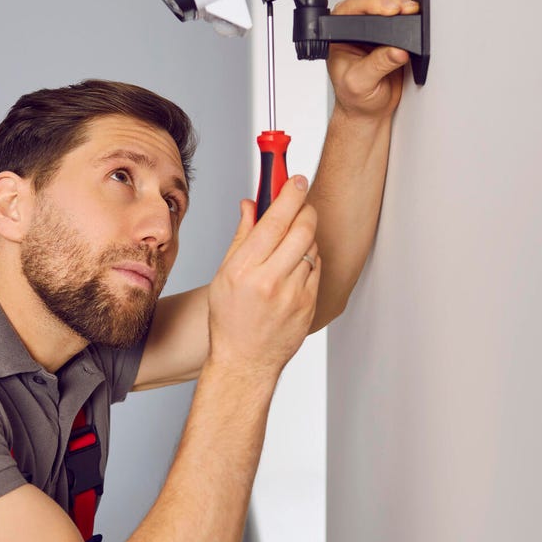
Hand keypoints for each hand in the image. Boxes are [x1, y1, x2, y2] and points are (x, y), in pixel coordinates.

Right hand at [206, 176, 319, 380]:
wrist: (246, 362)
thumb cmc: (230, 319)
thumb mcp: (224, 275)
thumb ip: (242, 236)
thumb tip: (251, 204)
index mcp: (245, 270)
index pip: (275, 221)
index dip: (289, 194)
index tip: (296, 179)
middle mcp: (271, 281)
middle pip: (302, 229)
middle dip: (305, 209)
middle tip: (301, 201)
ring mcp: (294, 295)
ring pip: (312, 247)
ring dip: (306, 235)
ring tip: (290, 242)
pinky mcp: (309, 305)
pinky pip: (316, 269)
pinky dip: (309, 259)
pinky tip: (294, 266)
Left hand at [328, 0, 419, 121]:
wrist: (368, 107)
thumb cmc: (356, 97)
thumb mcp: (361, 84)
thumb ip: (377, 66)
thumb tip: (396, 50)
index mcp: (339, 32)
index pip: (354, 4)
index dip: (374, 3)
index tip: (391, 11)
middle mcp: (355, 21)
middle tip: (404, 11)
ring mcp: (375, 19)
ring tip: (408, 12)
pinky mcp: (393, 22)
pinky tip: (411, 13)